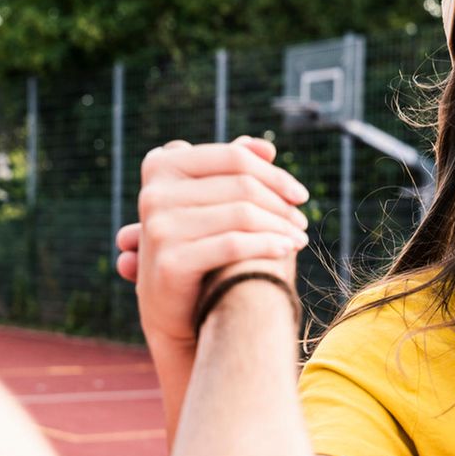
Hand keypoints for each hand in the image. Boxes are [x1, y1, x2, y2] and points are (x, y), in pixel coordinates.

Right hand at [116, 137, 309, 353]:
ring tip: (298, 238)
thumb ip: (230, 170)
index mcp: (160, 166)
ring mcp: (159, 226)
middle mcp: (154, 192)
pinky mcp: (171, 260)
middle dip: (280, 204)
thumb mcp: (207, 203)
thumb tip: (266, 146)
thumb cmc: (194, 247)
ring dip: (280, 226)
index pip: (232, 158)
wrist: (169, 309)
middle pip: (240, 186)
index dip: (273, 174)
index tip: (300, 195)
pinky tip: (287, 250)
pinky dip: (267, 245)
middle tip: (300, 222)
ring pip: (242, 214)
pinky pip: (234, 245)